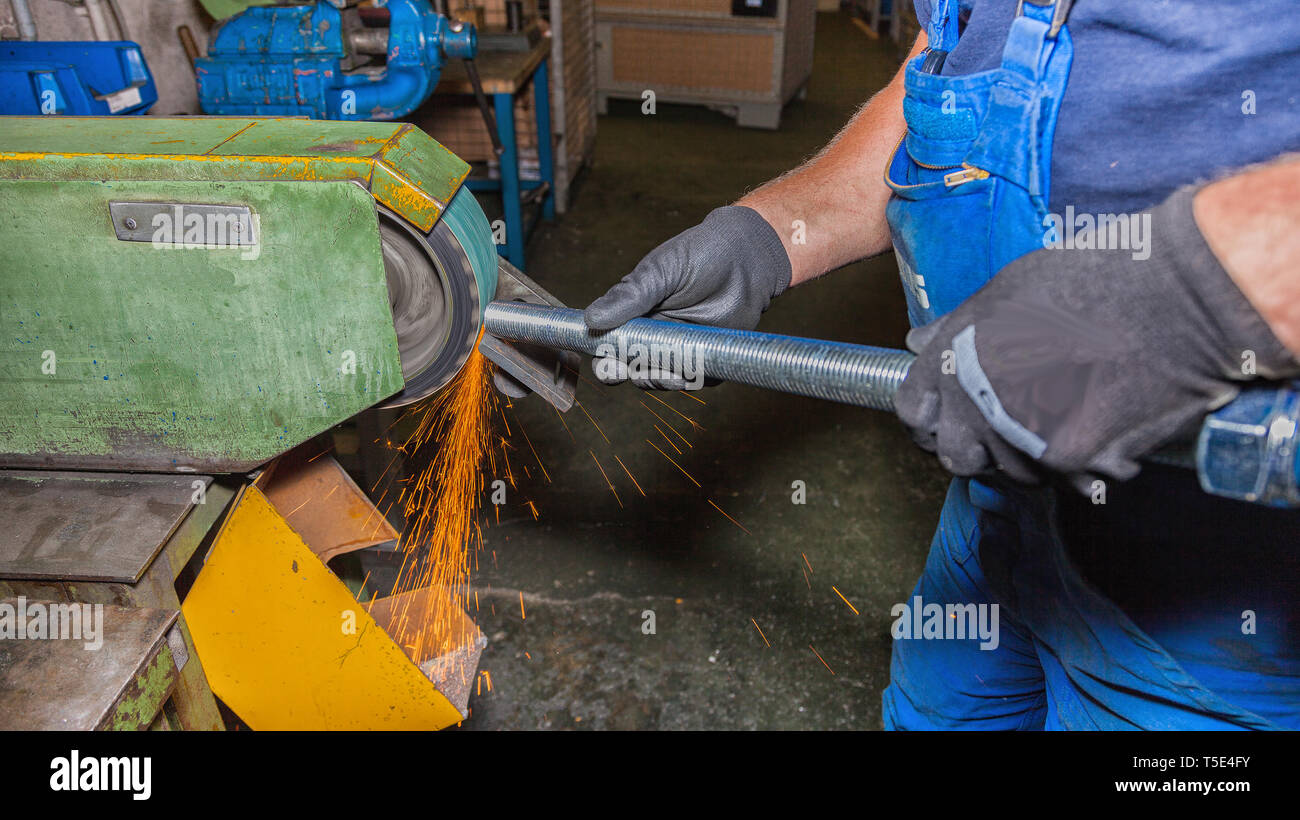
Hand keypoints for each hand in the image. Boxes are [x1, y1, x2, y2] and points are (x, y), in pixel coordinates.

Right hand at [584, 205, 791, 388]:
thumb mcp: (659, 272)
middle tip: (622, 371)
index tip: (602, 361)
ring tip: (660, 370)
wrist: (747, 257)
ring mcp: (680, 348)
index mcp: (636, 314)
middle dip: (622, 373)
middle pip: (629, 366)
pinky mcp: (707, 358)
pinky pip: (693, 379)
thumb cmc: (701, 256)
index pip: (610, 342)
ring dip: (654, 379)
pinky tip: (684, 373)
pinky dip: (685, 380)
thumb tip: (591, 319)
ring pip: (659, 377)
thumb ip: (628, 297)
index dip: (602, 356)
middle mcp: (654, 335)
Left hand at [895, 186, 1299, 492]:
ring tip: (1073, 417)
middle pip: (956, 456)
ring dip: (1036, 458)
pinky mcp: (1067, 458)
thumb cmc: (1100, 277)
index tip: (953, 420)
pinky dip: (1089, 466)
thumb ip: (960, 326)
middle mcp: (976, 397)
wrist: (1178, 294)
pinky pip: (1066, 480)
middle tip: (1015, 431)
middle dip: (979, 450)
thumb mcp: (1010, 288)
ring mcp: (1018, 432)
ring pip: (1013, 473)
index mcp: (954, 354)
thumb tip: (919, 344)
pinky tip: (1108, 426)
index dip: (934, 419)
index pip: (914, 411)